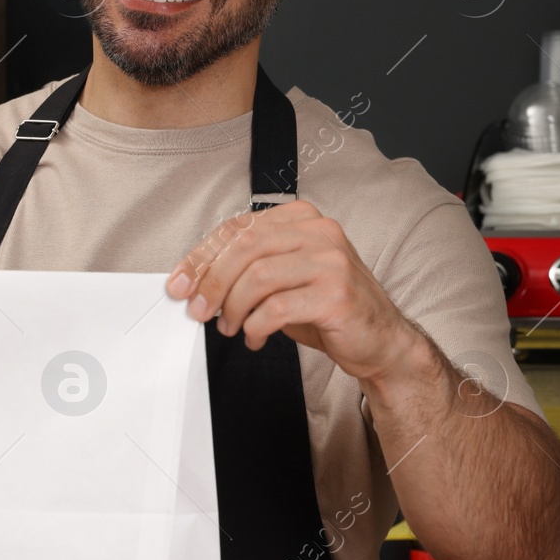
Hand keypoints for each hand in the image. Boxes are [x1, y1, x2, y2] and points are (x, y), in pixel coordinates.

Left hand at [165, 200, 417, 384]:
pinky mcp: (335, 294)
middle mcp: (319, 232)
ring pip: (258, 276)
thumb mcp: (284, 280)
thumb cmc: (327, 309)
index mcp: (302, 219)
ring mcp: (331, 261)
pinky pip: (277, 308)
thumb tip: (196, 283)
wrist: (380, 340)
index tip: (179, 283)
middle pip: (245, 247)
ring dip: (233, 308)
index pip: (239, 228)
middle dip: (212, 282)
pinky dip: (255, 327)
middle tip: (197, 310)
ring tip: (230, 327)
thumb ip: (248, 271)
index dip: (202, 256)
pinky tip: (255, 337)